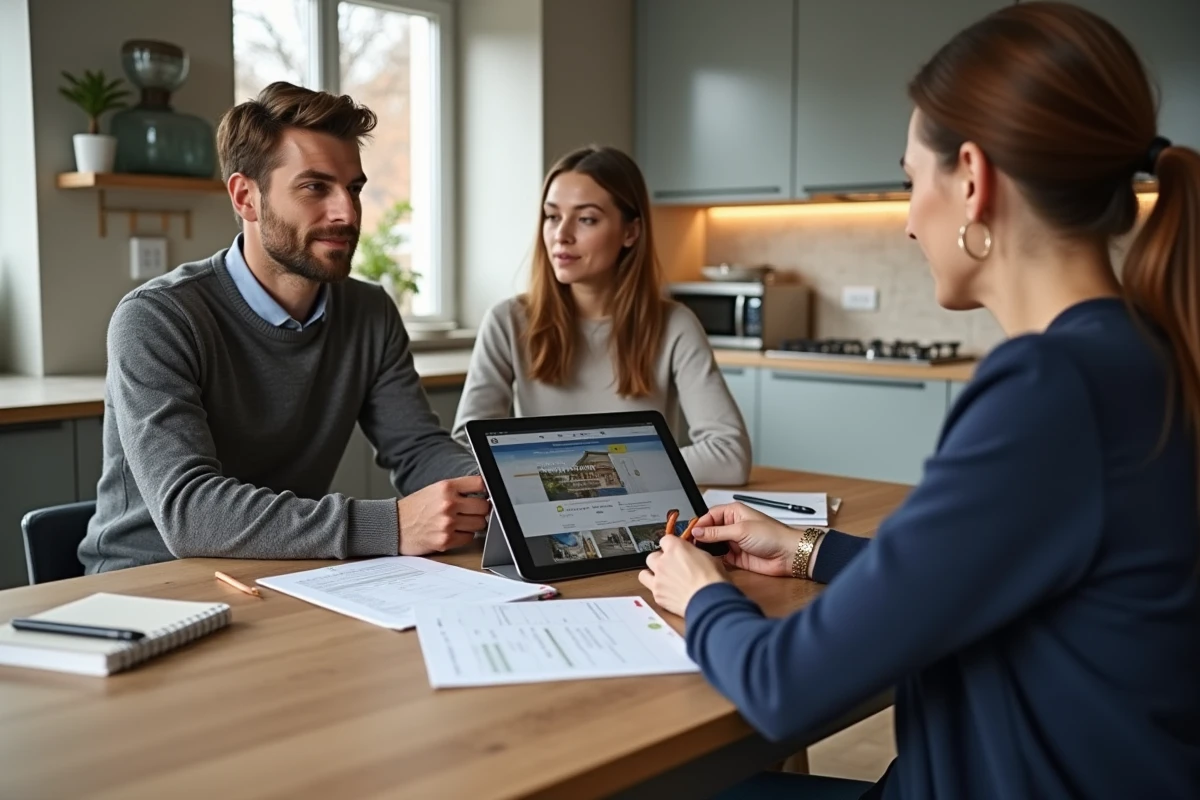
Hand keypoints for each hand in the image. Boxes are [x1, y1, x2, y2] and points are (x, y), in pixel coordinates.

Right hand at [396, 475, 490, 554]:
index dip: (485, 490)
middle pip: (484, 507)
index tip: (485, 494)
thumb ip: (457, 489)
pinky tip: (454, 532)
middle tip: (472, 512)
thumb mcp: (434, 490)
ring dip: (473, 524)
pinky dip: (464, 536)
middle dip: (480, 510)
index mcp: (446, 487)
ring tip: (461, 522)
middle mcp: (448, 504)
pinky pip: (469, 538)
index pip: (480, 484)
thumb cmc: (414, 508)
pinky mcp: (446, 540)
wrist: (393, 526)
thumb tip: (484, 492)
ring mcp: (447, 523)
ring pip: (479, 524)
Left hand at [638, 535, 727, 616]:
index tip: (675, 550)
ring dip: (652, 574)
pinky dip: (657, 590)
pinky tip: (668, 592)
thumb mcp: (708, 557)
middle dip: (660, 560)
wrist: (709, 600)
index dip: (671, 545)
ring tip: (663, 579)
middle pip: (652, 556)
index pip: (665, 540)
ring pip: (644, 573)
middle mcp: (662, 562)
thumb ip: (694, 553)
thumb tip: (692, 556)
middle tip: (670, 566)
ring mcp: (658, 579)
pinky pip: (650, 589)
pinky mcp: (657, 595)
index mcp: (675, 548)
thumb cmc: (712, 580)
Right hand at [690, 503, 804, 576]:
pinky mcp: (736, 557)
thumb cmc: (772, 535)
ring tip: (695, 553)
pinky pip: (719, 557)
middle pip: (709, 530)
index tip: (688, 533)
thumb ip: (716, 531)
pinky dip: (713, 559)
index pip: (709, 515)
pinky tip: (706, 561)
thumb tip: (697, 530)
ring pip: (713, 544)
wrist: (789, 555)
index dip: (698, 524)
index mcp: (733, 512)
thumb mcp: (740, 530)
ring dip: (705, 549)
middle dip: (699, 537)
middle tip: (688, 544)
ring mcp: (734, 541)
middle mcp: (732, 526)